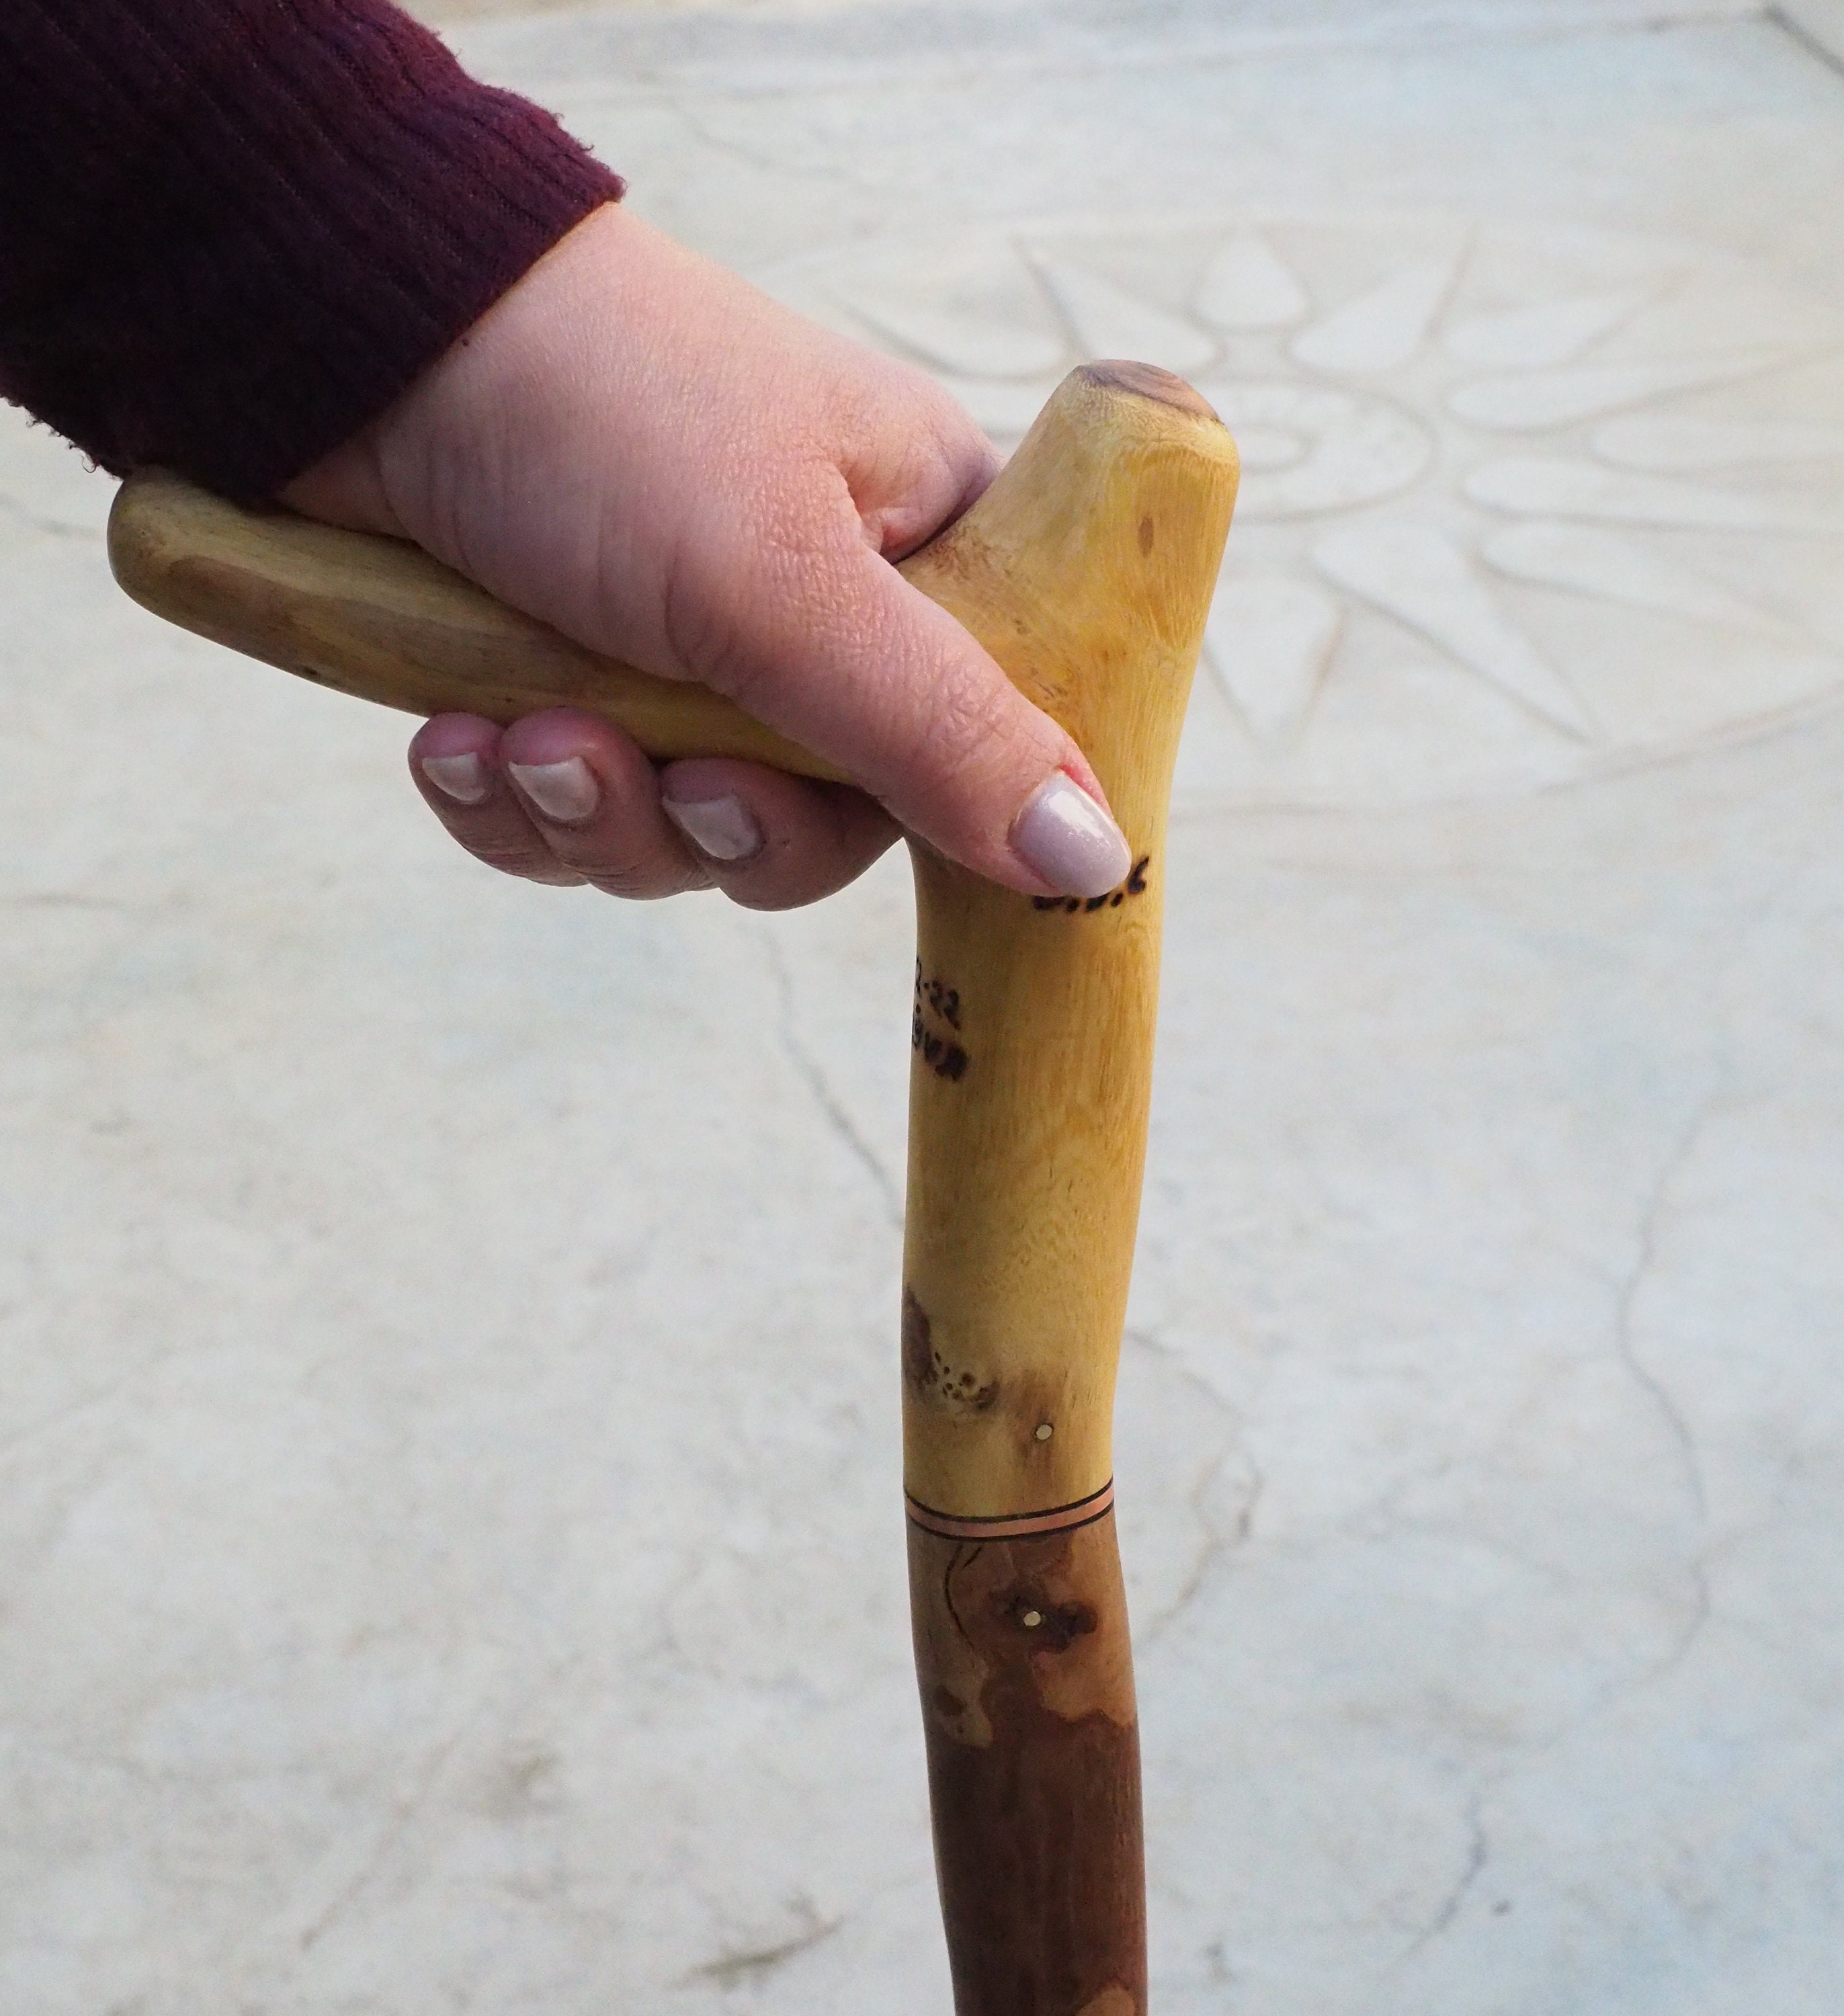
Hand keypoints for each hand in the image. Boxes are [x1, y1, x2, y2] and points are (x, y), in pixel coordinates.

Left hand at [281, 204, 1131, 910]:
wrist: (363, 339)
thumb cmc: (604, 413)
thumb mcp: (788, 583)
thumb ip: (941, 734)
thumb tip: (1098, 863)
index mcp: (923, 553)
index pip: (981, 746)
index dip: (920, 817)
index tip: (826, 811)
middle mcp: (819, 613)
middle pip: (815, 826)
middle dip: (711, 823)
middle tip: (653, 770)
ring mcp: (685, 655)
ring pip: (679, 839)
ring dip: (589, 816)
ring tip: (517, 737)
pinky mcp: (568, 684)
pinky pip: (568, 821)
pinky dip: (510, 805)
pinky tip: (454, 742)